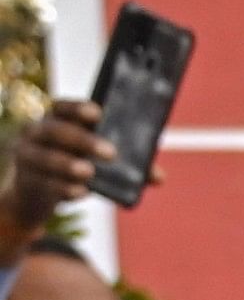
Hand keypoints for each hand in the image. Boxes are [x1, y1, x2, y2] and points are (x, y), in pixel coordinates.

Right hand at [6, 100, 118, 234]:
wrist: (34, 193)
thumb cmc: (71, 164)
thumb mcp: (92, 159)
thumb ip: (125, 163)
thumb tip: (159, 177)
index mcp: (55, 119)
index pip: (61, 106)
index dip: (78, 108)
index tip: (99, 113)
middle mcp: (36, 133)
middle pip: (55, 130)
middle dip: (83, 140)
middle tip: (111, 153)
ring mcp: (28, 156)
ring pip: (45, 157)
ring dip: (68, 164)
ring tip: (89, 172)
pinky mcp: (28, 181)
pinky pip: (45, 184)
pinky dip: (64, 189)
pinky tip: (81, 192)